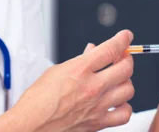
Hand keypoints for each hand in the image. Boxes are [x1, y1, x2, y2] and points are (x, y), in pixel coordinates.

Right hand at [0, 30, 134, 131]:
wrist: (30, 126)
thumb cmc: (38, 99)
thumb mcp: (57, 70)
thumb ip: (80, 60)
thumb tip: (93, 50)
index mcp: (80, 70)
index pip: (111, 49)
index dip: (123, 39)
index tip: (126, 36)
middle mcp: (92, 87)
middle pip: (126, 68)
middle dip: (126, 59)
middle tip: (121, 57)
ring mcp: (97, 106)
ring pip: (129, 89)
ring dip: (125, 82)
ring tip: (117, 80)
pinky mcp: (97, 123)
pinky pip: (124, 114)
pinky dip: (124, 107)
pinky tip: (116, 102)